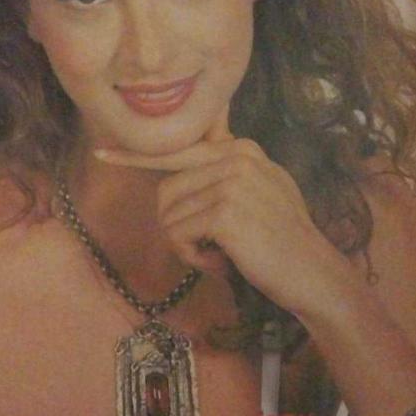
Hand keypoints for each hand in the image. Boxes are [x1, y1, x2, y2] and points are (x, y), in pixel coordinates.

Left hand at [94, 108, 347, 314]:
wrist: (312, 272)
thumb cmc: (282, 240)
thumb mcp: (265, 189)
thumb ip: (233, 168)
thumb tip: (208, 143)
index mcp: (241, 149)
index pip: (178, 149)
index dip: (136, 156)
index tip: (102, 153)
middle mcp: (235, 157)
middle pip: (167, 189)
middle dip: (177, 224)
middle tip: (209, 245)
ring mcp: (230, 182)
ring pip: (169, 215)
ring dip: (187, 244)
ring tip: (222, 253)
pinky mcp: (223, 211)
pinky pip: (177, 235)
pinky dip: (192, 257)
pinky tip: (221, 262)